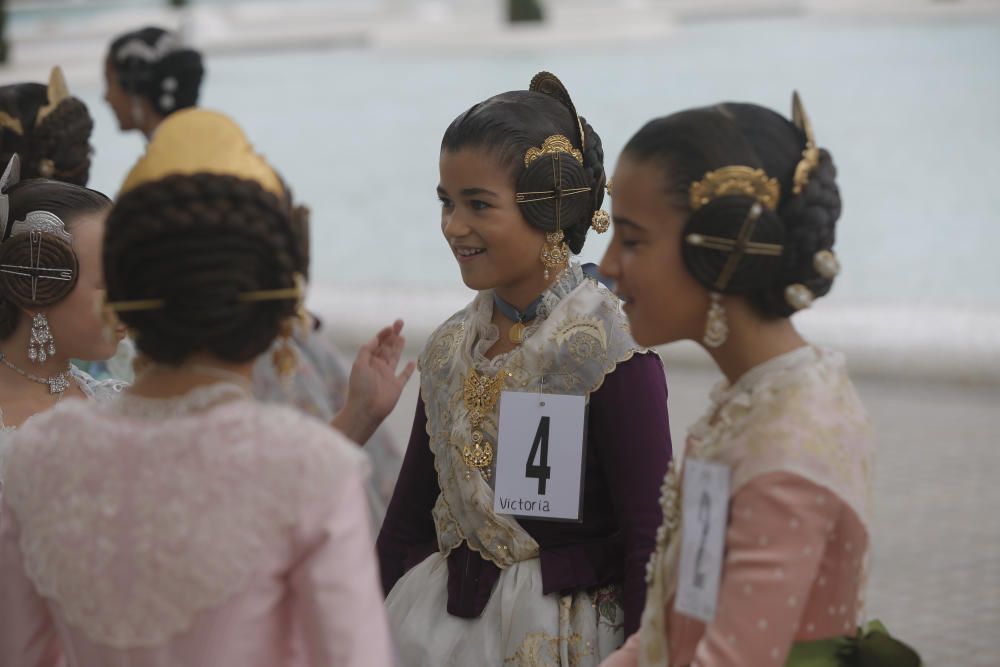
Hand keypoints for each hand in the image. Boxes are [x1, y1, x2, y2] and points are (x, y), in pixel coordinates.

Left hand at [334, 320, 415, 444]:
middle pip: (387, 347)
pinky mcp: (397, 386)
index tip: (391, 326)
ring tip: (402, 336)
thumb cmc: (360, 387)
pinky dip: (409, 369)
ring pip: (395, 357)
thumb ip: (367, 350)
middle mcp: (378, 367)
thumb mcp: (359, 364)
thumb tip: (376, 338)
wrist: (366, 410)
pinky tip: (412, 362)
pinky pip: (404, 375)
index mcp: (368, 361)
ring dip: (399, 347)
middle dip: (393, 335)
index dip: (383, 334)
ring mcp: (388, 376)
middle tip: (400, 322)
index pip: (377, 343)